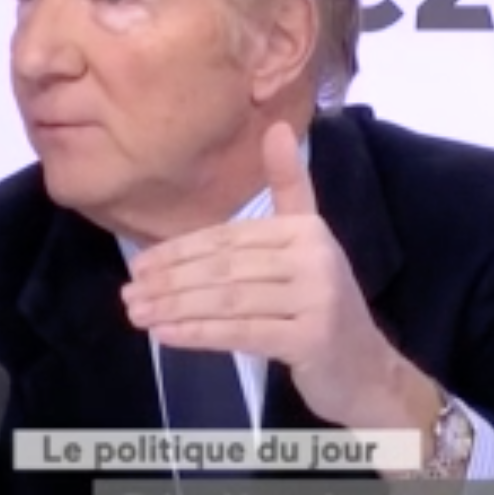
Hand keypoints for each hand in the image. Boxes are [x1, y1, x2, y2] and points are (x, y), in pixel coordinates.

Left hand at [120, 122, 438, 435]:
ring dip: (176, 308)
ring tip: (138, 315)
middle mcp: (314, 258)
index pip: (229, 238)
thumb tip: (280, 127)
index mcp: (306, 229)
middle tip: (128, 295)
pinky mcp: (311, 339)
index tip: (139, 266)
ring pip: (229, 300)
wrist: (365, 367)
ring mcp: (316, 299)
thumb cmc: (323, 304)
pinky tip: (166, 336)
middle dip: (171, 282)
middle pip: (225, 268)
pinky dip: (199, 334)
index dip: (180, 251)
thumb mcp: (308, 241)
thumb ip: (289, 188)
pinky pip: (243, 333)